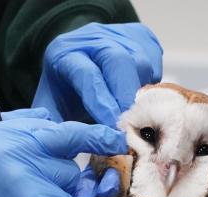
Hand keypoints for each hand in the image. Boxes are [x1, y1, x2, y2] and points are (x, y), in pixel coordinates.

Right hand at [0, 108, 125, 196]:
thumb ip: (11, 143)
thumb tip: (49, 122)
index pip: (42, 119)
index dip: (64, 133)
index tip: (87, 134)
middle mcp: (9, 145)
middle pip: (66, 137)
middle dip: (95, 138)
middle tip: (116, 142)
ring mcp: (27, 171)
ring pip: (71, 174)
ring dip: (66, 195)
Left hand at [33, 22, 162, 127]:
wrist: (80, 62)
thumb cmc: (65, 92)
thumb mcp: (52, 109)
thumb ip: (61, 129)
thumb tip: (78, 151)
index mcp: (64, 54)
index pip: (87, 76)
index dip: (103, 104)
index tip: (114, 130)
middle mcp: (92, 38)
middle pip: (117, 62)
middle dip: (127, 98)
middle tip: (133, 127)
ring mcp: (118, 34)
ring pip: (140, 62)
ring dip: (142, 93)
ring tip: (139, 118)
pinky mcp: (140, 36)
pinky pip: (154, 61)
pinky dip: (152, 82)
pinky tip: (143, 99)